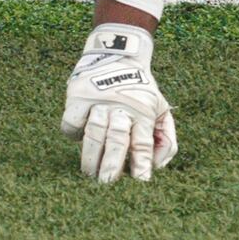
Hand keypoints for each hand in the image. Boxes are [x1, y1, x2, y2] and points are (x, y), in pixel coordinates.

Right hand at [60, 24, 177, 182]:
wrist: (119, 54)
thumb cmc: (141, 91)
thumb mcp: (161, 108)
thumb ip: (166, 138)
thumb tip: (158, 166)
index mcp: (144, 112)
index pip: (143, 144)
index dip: (141, 164)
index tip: (139, 184)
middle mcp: (122, 107)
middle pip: (116, 139)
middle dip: (112, 164)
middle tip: (107, 185)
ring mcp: (99, 101)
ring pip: (93, 133)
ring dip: (90, 157)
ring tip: (89, 175)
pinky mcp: (79, 97)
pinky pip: (72, 122)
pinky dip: (73, 134)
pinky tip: (78, 140)